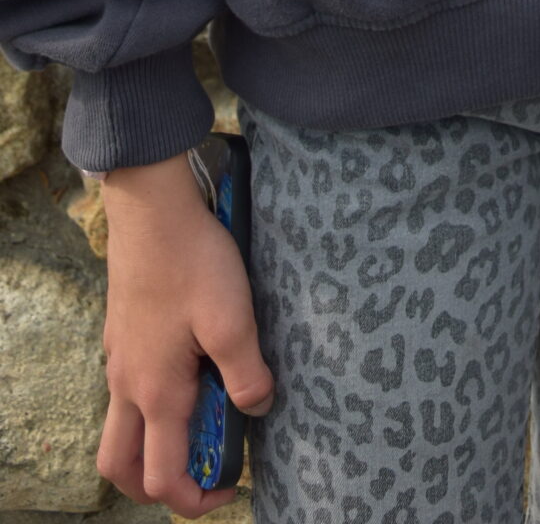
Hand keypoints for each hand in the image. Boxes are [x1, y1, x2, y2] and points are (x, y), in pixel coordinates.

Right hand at [98, 153, 273, 514]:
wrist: (151, 208)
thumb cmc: (192, 261)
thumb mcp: (233, 319)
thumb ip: (246, 373)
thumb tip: (256, 407)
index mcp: (155, 393)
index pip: (161, 476)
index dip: (194, 498)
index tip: (229, 486)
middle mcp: (127, 385)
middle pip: (121, 466)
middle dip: (155, 486)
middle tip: (199, 472)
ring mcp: (119, 359)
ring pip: (119, 429)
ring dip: (150, 444)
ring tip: (199, 421)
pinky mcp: (122, 335)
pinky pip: (125, 391)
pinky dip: (149, 405)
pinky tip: (188, 371)